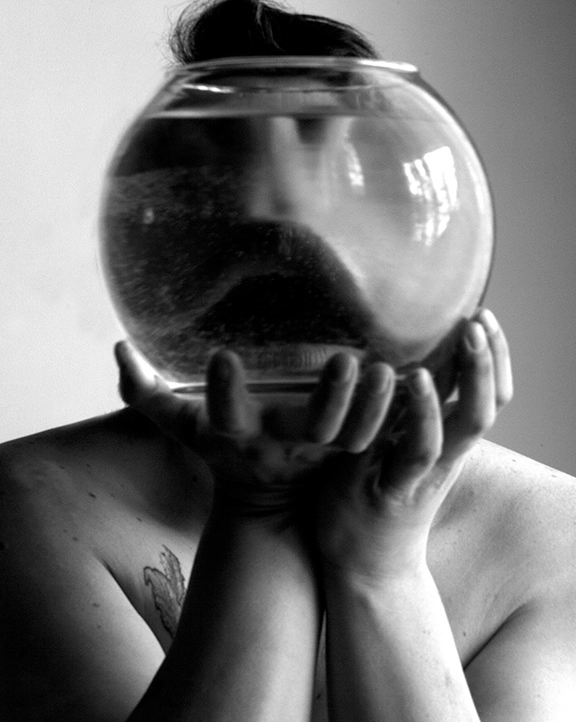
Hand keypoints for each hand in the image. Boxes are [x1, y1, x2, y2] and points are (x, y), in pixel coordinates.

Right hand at [114, 343, 391, 515]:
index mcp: (238, 436)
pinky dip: (398, 414)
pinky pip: (379, 436)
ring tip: (390, 370)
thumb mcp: (179, 426)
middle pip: (310, 428)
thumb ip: (144, 393)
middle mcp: (283, 446)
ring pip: (355, 436)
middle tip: (345, 359)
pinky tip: (419, 378)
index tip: (222, 357)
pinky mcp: (349, 451)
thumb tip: (118, 349)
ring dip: (374, 407)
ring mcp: (322, 453)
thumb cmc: (220, 449)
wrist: (265, 498)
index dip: (222, 392)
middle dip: (328, 398)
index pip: (223, 416)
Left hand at [316, 309, 512, 582]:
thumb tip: (417, 358)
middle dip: (486, 364)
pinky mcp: (388, 493)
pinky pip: (405, 456)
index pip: (488, 396)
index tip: (483, 315)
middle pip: (481, 409)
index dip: (493, 358)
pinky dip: (412, 420)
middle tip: (478, 321)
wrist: (367, 565)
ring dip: (452, 391)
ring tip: (450, 349)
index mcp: (448, 442)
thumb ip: (413, 409)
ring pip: (449, 433)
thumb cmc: (381, 493)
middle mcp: (443, 458)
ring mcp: (417, 477)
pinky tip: (409, 383)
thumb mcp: (404, 445)